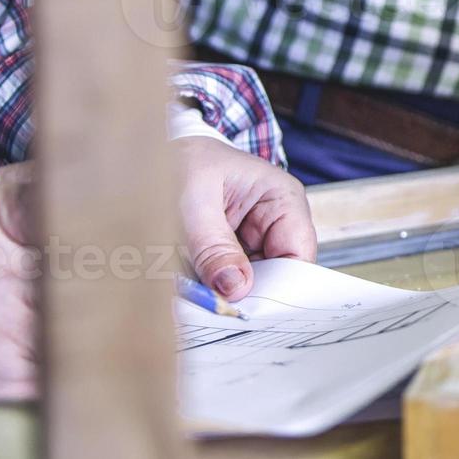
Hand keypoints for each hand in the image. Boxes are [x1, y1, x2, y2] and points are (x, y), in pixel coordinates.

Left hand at [174, 137, 316, 302]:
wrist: (161, 152)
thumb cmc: (185, 162)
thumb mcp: (194, 201)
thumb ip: (213, 245)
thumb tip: (235, 288)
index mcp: (283, 199)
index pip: (298, 255)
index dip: (278, 286)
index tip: (246, 306)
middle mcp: (276, 223)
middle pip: (275, 275)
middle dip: (244, 291)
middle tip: (212, 303)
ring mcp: (255, 240)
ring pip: (249, 283)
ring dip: (222, 290)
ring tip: (192, 288)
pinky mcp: (232, 253)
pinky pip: (227, 280)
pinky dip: (209, 285)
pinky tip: (190, 284)